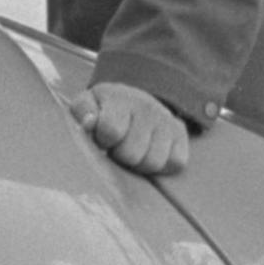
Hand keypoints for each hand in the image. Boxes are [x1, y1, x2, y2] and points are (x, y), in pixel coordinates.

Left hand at [71, 82, 191, 175]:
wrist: (133, 100)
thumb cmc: (104, 109)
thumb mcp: (86, 104)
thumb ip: (82, 111)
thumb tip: (89, 122)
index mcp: (120, 98)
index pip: (111, 131)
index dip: (103, 141)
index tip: (102, 137)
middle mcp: (147, 107)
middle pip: (132, 154)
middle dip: (119, 155)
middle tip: (117, 146)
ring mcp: (166, 120)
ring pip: (153, 163)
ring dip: (139, 164)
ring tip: (132, 151)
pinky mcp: (181, 134)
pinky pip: (175, 163)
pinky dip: (161, 166)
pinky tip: (149, 153)